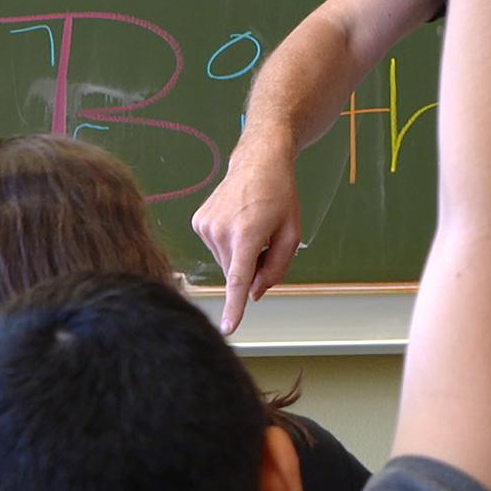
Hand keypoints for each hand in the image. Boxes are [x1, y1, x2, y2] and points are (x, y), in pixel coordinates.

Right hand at [190, 145, 303, 332]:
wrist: (258, 161)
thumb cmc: (280, 196)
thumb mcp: (291, 234)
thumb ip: (276, 268)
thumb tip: (253, 294)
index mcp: (247, 234)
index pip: (238, 279)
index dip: (235, 307)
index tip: (228, 328)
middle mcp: (221, 231)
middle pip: (236, 273)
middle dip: (251, 268)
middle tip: (265, 241)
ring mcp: (206, 226)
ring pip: (225, 262)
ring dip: (240, 255)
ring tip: (251, 226)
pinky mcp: (199, 222)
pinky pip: (216, 248)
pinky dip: (228, 244)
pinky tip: (238, 221)